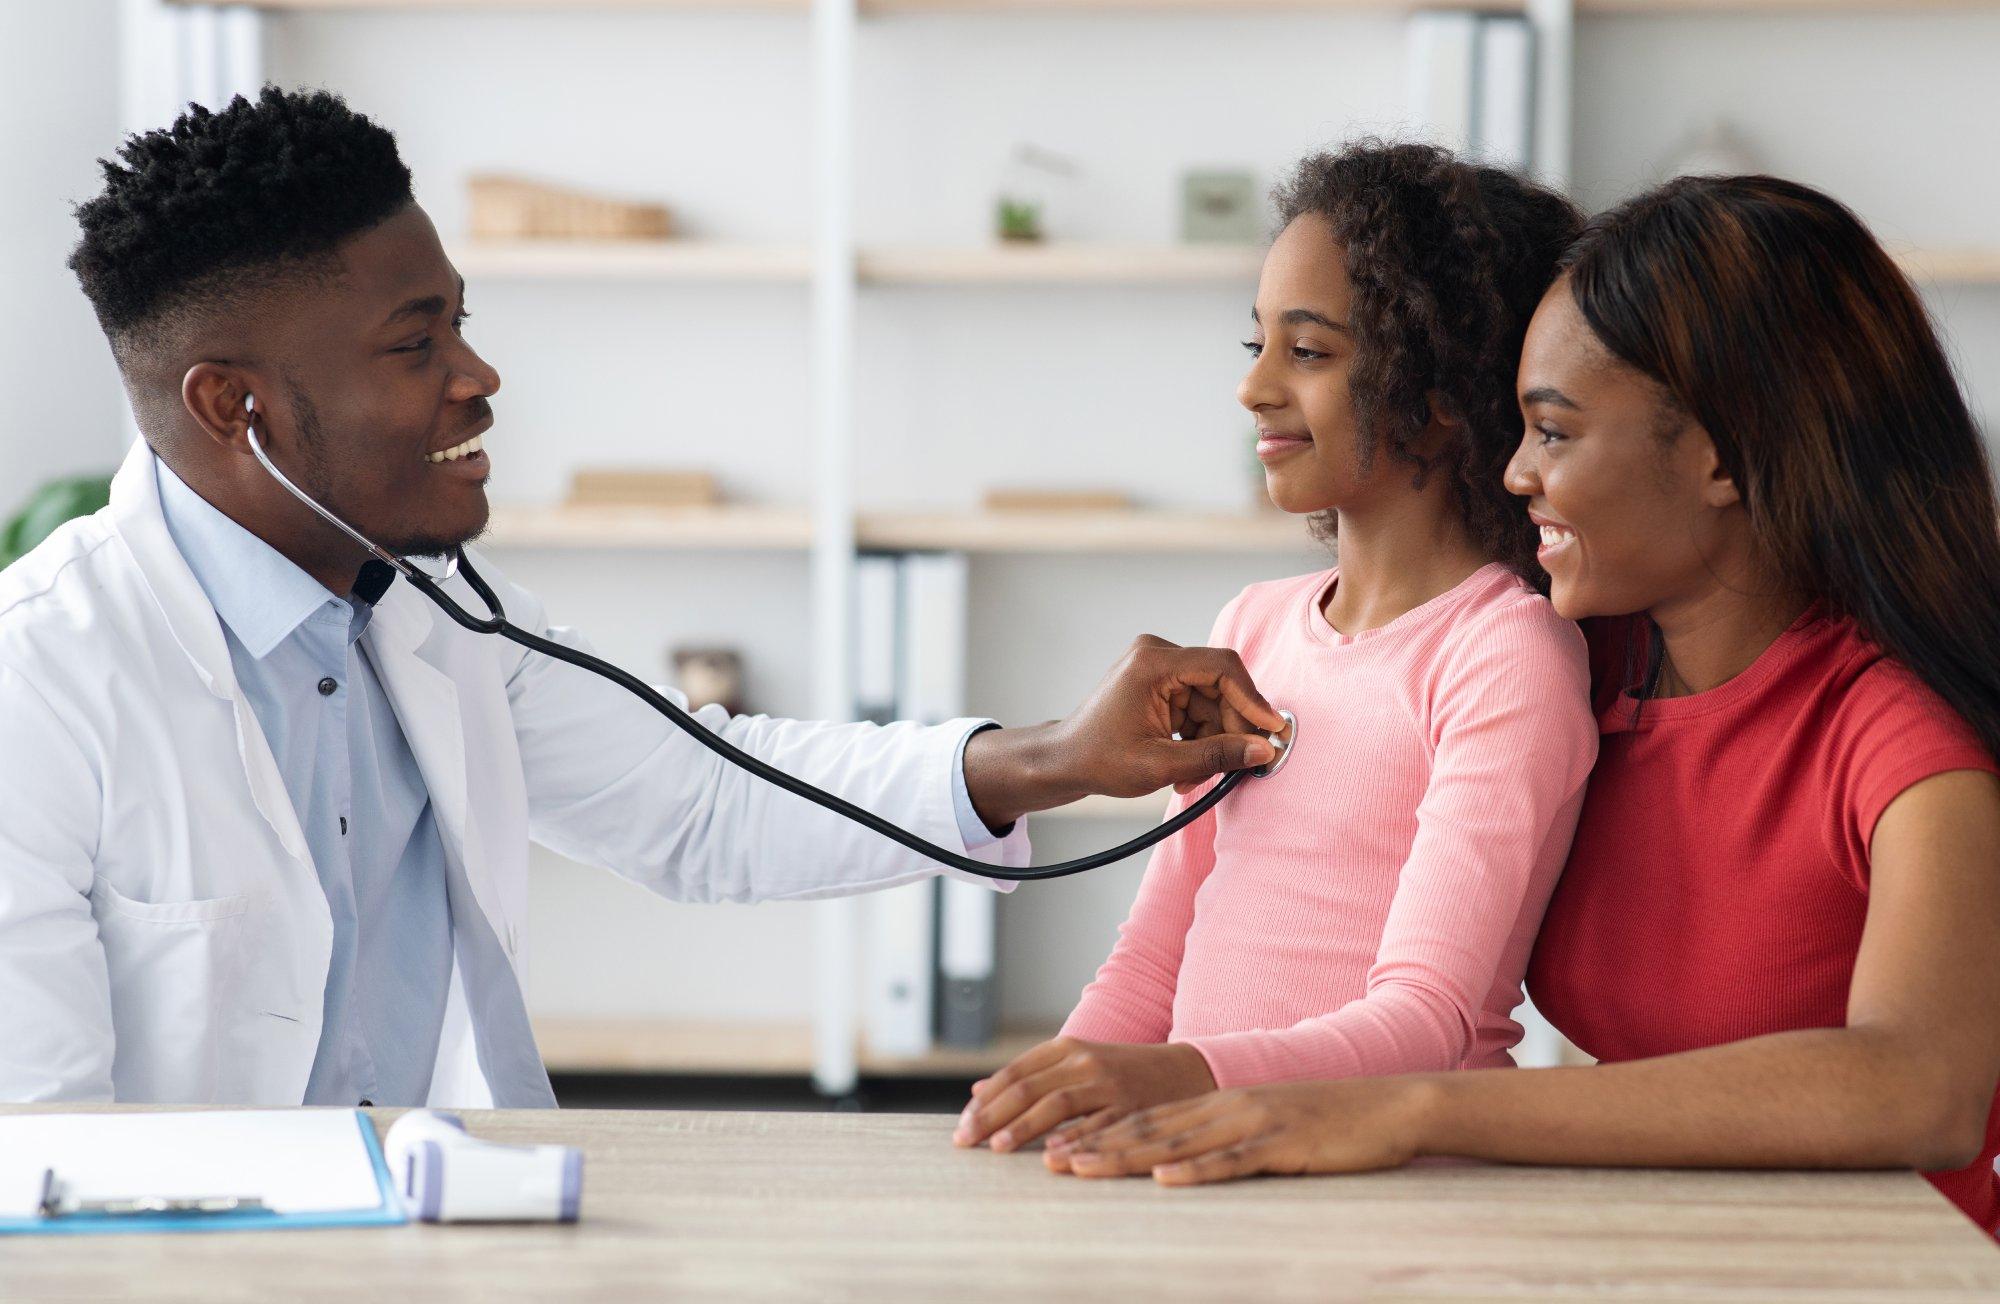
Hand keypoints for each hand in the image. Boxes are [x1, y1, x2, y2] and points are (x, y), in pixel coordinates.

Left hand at [952, 1037, 1216, 1152]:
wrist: (1187, 1070)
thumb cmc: (1124, 1072)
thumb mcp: (1076, 1063)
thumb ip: (1029, 1076)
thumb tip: (977, 1092)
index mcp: (1067, 1048)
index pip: (1014, 1074)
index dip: (986, 1101)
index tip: (962, 1126)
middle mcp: (1084, 1061)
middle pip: (1027, 1088)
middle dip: (991, 1116)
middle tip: (965, 1141)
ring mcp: (1108, 1083)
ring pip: (1056, 1104)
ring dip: (1022, 1127)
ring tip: (997, 1148)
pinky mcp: (1133, 1106)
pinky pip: (1096, 1124)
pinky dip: (1072, 1139)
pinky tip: (1051, 1156)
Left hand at [961, 636, 1286, 827]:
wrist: (1064, 762)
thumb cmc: (1100, 760)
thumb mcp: (1162, 764)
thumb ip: (1216, 756)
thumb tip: (1263, 750)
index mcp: (1155, 663)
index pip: (1222, 668)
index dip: (1253, 699)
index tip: (1273, 730)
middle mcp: (1159, 656)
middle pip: (1221, 687)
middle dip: (1232, 729)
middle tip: (1238, 766)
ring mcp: (1160, 670)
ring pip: (1213, 703)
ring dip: (1214, 741)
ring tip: (1195, 777)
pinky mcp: (1162, 687)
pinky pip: (1199, 709)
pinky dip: (1200, 739)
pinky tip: (1186, 768)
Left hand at [1056, 1077, 1439, 1184]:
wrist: (1391, 1105)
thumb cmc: (1330, 1123)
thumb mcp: (1268, 1126)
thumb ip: (1226, 1139)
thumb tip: (1183, 1162)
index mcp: (1220, 1103)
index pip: (1148, 1121)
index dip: (1099, 1135)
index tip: (1057, 1152)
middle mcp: (1227, 1107)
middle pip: (1149, 1130)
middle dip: (1095, 1147)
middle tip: (1049, 1164)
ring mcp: (1254, 1124)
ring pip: (1178, 1144)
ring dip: (1126, 1158)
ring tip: (1083, 1169)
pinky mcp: (1285, 1145)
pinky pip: (1234, 1162)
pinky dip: (1197, 1171)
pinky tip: (1166, 1180)